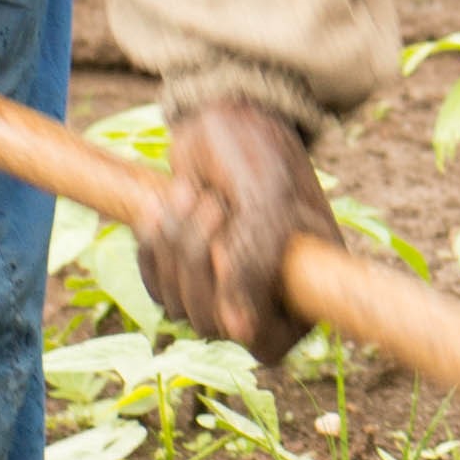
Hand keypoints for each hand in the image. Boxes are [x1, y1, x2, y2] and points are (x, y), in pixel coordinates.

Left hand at [140, 91, 321, 356]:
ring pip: (179, 306)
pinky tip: (164, 205)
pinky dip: (152, 246)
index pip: (270, 343)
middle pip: (212, 324)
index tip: (229, 255)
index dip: (243, 310)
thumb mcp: (267, 203)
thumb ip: (256, 265)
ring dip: (176, 245)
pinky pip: (155, 287)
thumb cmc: (261, 156)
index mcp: (307, 289)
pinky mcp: (183, 274)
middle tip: (212, 205)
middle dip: (199, 259)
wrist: (223, 117)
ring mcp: (221, 289)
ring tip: (192, 194)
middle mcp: (266, 299)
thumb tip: (240, 334)